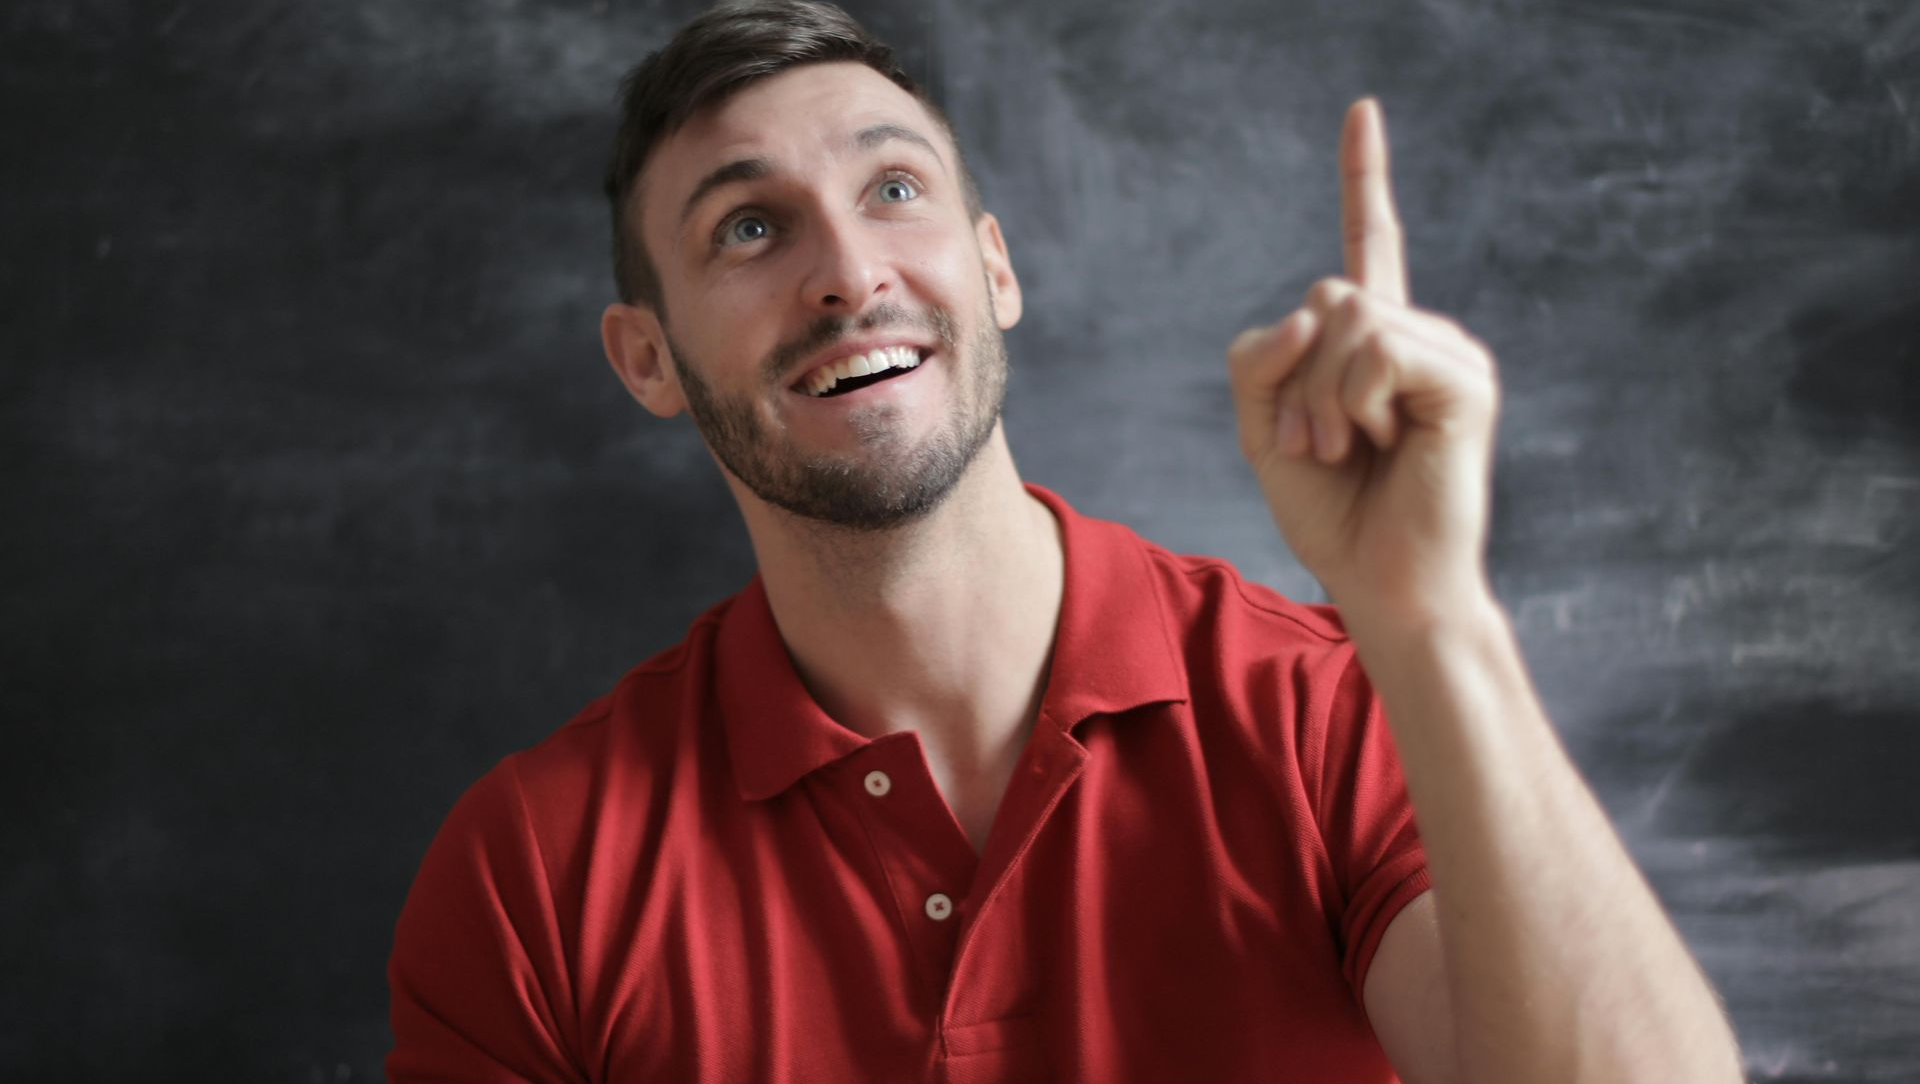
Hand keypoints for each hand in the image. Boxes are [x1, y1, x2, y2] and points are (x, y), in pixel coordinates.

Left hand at [1226, 98, 1500, 624]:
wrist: (1382, 583)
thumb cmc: (1331, 514)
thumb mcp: (1264, 430)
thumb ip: (1261, 359)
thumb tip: (1312, 308)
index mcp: (1374, 343)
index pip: (1367, 244)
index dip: (1363, 178)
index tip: (1361, 110)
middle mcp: (1417, 335)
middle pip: (1324, 296)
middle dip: (1294, 379)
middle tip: (1317, 446)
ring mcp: (1447, 353)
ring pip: (1345, 319)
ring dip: (1319, 398)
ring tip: (1347, 451)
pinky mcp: (1465, 380)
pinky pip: (1376, 349)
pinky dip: (1354, 401)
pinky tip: (1383, 442)